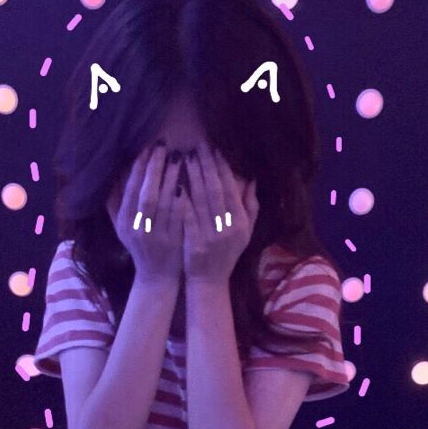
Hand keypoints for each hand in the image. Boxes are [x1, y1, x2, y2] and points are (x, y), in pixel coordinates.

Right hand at [106, 143, 184, 283]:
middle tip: (164, 147)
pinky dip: (183, 199)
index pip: (131, 190)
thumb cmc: (139, 245)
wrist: (156, 277)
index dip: (138, 168)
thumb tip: (115, 170)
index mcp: (124, 222)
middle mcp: (139, 230)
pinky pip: (179, 217)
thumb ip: (116, 201)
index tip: (146, 148)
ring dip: (172, 179)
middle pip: (147, 195)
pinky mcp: (174, 242)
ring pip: (165, 204)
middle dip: (155, 169)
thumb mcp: (121, 226)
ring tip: (179, 158)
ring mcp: (158, 237)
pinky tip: (188, 183)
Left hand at [178, 142, 258, 282]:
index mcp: (241, 222)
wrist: (209, 282)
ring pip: (201, 201)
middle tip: (197, 146)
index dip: (222, 168)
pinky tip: (175, 184)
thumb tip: (252, 179)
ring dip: (192, 177)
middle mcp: (227, 228)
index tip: (214, 149)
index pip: (231, 189)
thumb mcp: (246, 232)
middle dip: (206, 166)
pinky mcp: (194, 243)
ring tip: (185, 158)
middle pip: (215, 190)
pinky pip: (188, 217)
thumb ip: (251, 206)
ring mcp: (210, 236)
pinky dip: (183, 200)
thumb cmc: (227, 254)